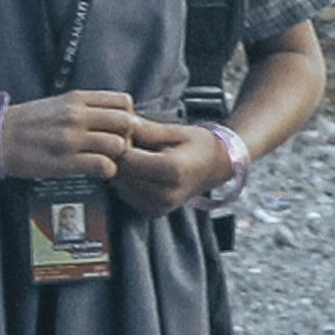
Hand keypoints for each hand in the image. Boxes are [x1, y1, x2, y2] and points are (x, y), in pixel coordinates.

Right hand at [0, 91, 152, 180]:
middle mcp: (77, 115)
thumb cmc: (27, 122)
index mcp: (77, 99)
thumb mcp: (58, 103)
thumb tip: (112, 115)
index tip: (120, 129)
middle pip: (127, 122)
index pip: (124, 101)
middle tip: (120, 149)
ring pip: (118, 145)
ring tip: (108, 162)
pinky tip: (97, 172)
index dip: (129, 117)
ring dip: (119, 157)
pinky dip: (107, 171)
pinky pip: (103, 166)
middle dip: (129, 137)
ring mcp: (71, 139)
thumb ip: (85, 106)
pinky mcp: (64, 162)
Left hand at [103, 118, 232, 217]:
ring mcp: (160, 206)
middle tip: (127, 142)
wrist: (215, 168)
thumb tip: (122, 122)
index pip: (127, 158)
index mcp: (173, 169)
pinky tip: (139, 170)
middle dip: (118, 157)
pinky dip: (126, 182)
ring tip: (135, 155)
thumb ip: (148, 129)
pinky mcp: (154, 212)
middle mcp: (166, 193)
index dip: (119, 143)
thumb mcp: (176, 131)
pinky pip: (126, 195)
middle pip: (122, 174)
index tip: (124, 132)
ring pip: (120, 186)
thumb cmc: (198, 145)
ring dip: (121, 170)